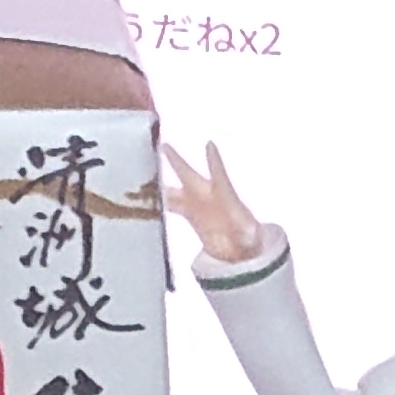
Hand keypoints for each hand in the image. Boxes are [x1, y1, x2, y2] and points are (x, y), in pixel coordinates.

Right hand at [158, 138, 267, 267]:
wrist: (240, 250)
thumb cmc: (249, 240)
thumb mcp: (250, 236)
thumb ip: (249, 232)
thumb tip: (252, 232)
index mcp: (225, 197)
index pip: (219, 176)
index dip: (214, 161)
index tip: (210, 144)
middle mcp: (208, 195)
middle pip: (189, 175)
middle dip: (177, 162)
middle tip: (164, 146)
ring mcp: (197, 203)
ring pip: (175, 190)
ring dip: (160, 184)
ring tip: (142, 175)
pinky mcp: (190, 213)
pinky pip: (172, 205)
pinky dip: (159, 202)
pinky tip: (145, 200)